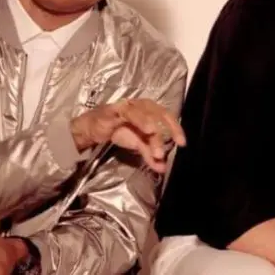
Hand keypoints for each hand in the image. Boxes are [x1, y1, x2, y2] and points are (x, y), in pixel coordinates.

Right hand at [70, 98, 185, 172]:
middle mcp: (143, 105)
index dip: (177, 129)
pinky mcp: (117, 109)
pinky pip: (131, 113)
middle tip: (176, 144)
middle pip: (161, 114)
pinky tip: (148, 130)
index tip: (182, 143)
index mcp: (151, 111)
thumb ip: (150, 155)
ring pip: (147, 115)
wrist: (92, 129)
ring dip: (155, 133)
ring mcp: (130, 106)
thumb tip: (163, 168)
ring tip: (158, 148)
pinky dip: (141, 120)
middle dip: (170, 129)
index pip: (168, 117)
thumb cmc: (117, 131)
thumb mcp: (136, 145)